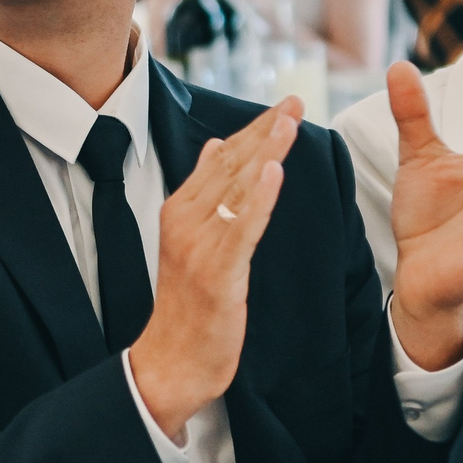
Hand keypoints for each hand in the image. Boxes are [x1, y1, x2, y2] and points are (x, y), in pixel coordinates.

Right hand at [128, 97, 298, 442]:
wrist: (169, 362)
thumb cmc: (186, 305)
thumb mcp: (191, 240)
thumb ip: (204, 193)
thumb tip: (218, 145)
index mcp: (179, 210)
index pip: (221, 157)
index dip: (254, 129)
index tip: (282, 105)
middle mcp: (185, 221)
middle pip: (230, 165)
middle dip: (264, 130)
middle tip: (294, 100)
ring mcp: (199, 246)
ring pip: (237, 189)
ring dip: (265, 152)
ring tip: (289, 121)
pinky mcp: (217, 273)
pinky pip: (242, 228)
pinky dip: (258, 198)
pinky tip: (274, 172)